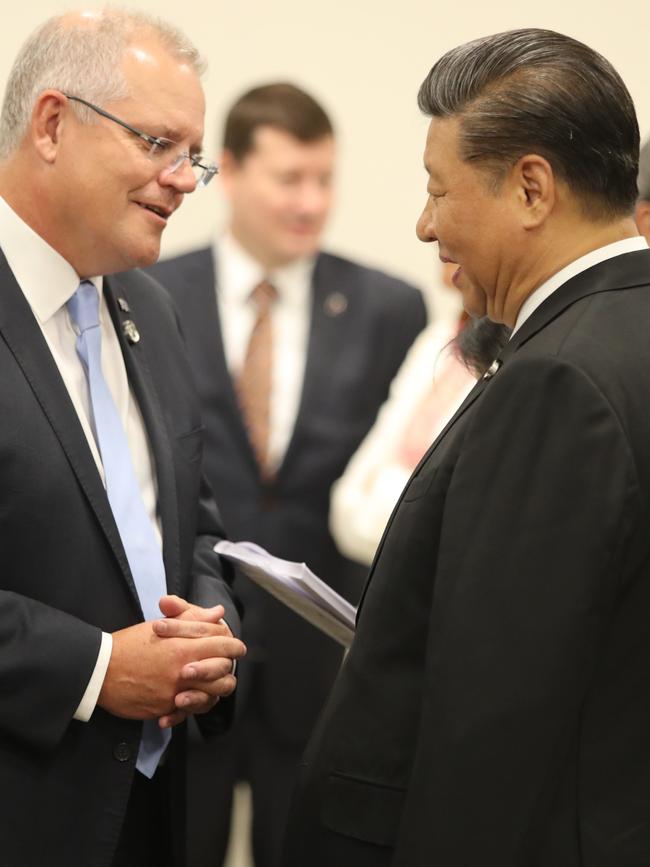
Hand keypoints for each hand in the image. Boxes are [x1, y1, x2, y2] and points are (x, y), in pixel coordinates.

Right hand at [97, 616, 244, 722]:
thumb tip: (217, 613)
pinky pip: (187, 712)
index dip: (234, 645)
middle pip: (224, 673)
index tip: (236, 646)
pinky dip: (191, 706)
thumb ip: (192, 618)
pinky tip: (189, 698)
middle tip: (228, 663)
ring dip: (214, 689)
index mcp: (184, 647)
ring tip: (212, 683)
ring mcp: (174, 693)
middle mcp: (182, 672)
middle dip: (228, 667)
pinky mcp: (163, 708)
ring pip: (211, 696)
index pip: (223, 645)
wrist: (100, 670)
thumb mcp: (161, 625)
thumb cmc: (130, 644)